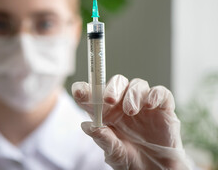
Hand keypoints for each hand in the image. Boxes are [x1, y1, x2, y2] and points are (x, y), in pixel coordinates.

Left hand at [71, 75, 191, 169]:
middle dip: (111, 88)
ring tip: (130, 111)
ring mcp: (143, 104)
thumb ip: (103, 139)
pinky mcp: (163, 107)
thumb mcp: (115, 153)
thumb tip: (86, 126)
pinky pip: (160, 92)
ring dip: (132, 94)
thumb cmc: (131, 160)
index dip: (84, 89)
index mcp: (106, 112)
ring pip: (137, 85)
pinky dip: (155, 94)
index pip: (92, 93)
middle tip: (108, 100)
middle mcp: (122, 104)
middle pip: (116, 83)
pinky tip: (149, 105)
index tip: (79, 92)